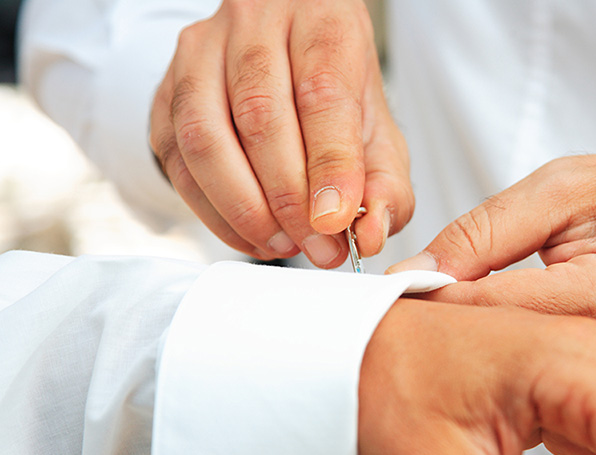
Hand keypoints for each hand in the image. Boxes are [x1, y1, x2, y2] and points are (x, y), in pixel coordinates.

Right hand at [150, 0, 411, 265]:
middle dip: (289, 200)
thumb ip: (385, 183)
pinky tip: (251, 235)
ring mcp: (201, 55)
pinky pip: (177, 161)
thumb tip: (370, 234)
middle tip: (317, 246)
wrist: (283, 48)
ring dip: (244, 210)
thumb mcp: (378, 127)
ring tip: (284, 245)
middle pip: (260, 115)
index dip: (329, 164)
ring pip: (205, 138)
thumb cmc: (332, 86)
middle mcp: (254, 25)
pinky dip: (214, 213)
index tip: (336, 220)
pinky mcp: (166, 93)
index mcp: (320, 21)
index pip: (322, 93)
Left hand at [388, 155, 595, 381]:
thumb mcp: (565, 189)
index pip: (490, 308)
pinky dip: (534, 372)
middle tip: (422, 310)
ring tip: (480, 321)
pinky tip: (524, 342)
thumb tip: (418, 269)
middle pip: (505, 357)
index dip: (432, 301)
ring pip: (530, 388)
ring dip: (495, 355)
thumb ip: (486, 231)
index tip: (393, 298)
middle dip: (458, 334)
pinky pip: (563, 402)